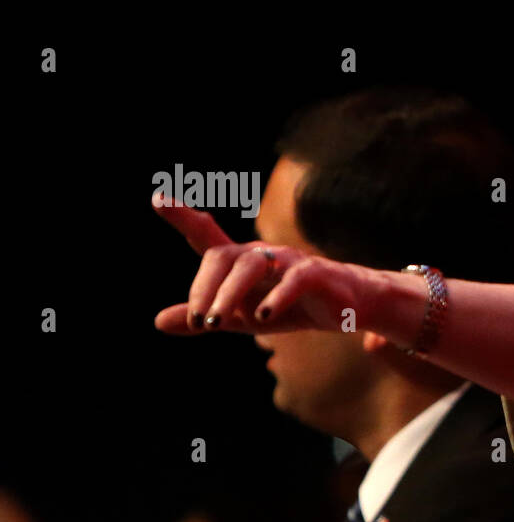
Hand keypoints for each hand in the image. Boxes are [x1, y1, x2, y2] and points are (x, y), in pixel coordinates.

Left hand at [150, 197, 395, 336]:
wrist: (348, 307)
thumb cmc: (293, 307)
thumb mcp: (243, 318)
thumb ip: (205, 318)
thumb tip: (157, 322)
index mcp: (241, 262)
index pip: (207, 237)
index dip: (184, 218)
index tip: (159, 199)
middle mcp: (262, 254)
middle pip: (222, 256)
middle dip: (203, 288)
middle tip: (198, 321)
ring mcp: (289, 261)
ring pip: (251, 265)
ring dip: (229, 294)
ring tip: (216, 322)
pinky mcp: (317, 275)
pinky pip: (294, 279)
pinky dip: (277, 296)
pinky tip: (264, 315)